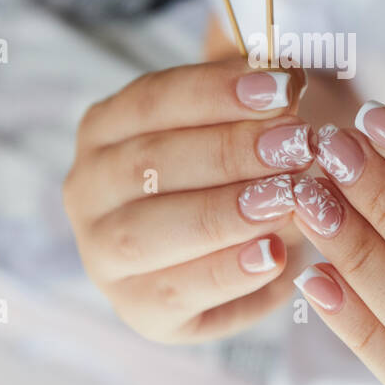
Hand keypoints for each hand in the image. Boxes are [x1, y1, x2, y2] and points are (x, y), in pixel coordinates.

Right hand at [63, 59, 311, 342]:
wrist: (242, 243)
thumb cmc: (241, 165)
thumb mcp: (244, 117)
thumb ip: (256, 92)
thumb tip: (285, 74)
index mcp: (104, 129)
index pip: (150, 100)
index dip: (217, 92)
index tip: (287, 86)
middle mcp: (87, 190)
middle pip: (147, 164)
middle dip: (229, 152)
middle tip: (297, 144)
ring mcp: (102, 256)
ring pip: (148, 232)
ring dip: (224, 213)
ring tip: (289, 199)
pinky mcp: (137, 310)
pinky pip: (174, 294)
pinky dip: (227, 274)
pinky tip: (276, 256)